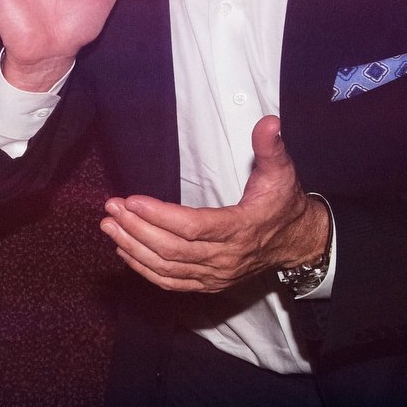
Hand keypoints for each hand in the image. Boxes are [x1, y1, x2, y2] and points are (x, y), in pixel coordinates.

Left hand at [101, 117, 330, 292]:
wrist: (297, 242)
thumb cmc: (283, 204)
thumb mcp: (282, 172)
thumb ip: (270, 148)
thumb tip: (269, 122)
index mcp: (241, 229)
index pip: (193, 226)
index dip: (160, 215)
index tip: (131, 200)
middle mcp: (226, 257)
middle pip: (172, 249)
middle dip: (137, 229)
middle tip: (112, 208)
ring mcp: (216, 275)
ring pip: (166, 267)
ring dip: (133, 247)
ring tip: (109, 225)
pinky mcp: (208, 284)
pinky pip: (170, 281)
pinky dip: (144, 268)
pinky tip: (124, 250)